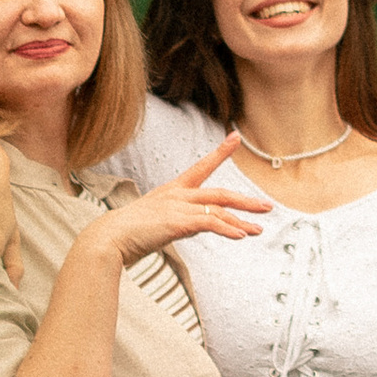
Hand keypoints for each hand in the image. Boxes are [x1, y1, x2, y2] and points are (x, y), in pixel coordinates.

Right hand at [87, 138, 273, 267]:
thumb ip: (177, 220)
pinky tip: (240, 236)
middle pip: (219, 193)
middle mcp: (177, 194)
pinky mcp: (177, 222)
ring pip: (218, 209)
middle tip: (267, 206)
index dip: (220, 152)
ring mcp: (177, 206)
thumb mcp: (156, 222)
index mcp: (172, 190)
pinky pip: (209, 222)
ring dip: (241, 221)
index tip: (235, 137)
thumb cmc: (128, 232)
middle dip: (245, 201)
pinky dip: (226, 228)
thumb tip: (194, 226)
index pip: (201, 167)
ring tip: (258, 230)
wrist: (108, 238)